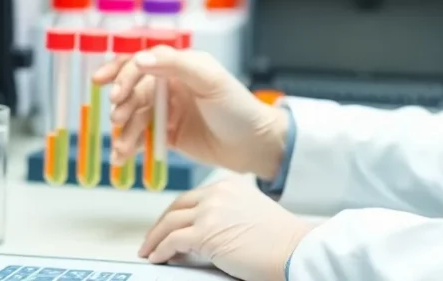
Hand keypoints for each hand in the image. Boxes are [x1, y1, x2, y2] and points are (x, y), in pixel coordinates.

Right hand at [92, 47, 288, 179]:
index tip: (111, 88)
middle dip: (121, 103)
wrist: (254, 146)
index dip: (122, 72)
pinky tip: (122, 156)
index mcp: (180, 65)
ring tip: (120, 147)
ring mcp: (167, 110)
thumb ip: (176, 65)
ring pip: (134, 115)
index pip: (143, 62)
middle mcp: (170, 85)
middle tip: (116, 117)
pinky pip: (141, 136)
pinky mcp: (167, 134)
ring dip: (123, 129)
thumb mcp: (211, 80)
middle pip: (133, 89)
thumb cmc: (238, 108)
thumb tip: (140, 58)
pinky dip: (129, 145)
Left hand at [139, 176, 313, 280]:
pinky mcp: (204, 233)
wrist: (293, 249)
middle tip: (152, 238)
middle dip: (161, 223)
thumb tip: (208, 231)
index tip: (168, 224)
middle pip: (177, 206)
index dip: (176, 213)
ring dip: (155, 239)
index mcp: (229, 186)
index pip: (193, 197)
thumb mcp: (251, 213)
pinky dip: (160, 250)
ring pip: (169, 223)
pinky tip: (157, 258)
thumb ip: (228, 213)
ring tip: (149, 251)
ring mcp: (209, 212)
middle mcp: (217, 193)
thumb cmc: (280, 239)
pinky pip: (172, 242)